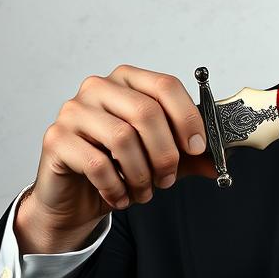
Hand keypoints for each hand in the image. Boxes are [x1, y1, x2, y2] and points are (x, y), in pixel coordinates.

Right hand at [17, 65, 216, 251]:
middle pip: (146, 112)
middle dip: (166, 153)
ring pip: (122, 138)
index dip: (188, 117)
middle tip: (168, 178)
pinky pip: (97, 164)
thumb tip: (222, 159)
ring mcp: (73, 111)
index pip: (165, 85)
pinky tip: (120, 196)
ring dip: (141, 174)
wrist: (77, 197)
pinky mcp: (56, 139)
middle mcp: (98, 87)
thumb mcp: (163, 159)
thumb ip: (191, 155)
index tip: (198, 148)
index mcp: (128, 81)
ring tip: (144, 191)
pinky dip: (116, 187)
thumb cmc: (120, 167)